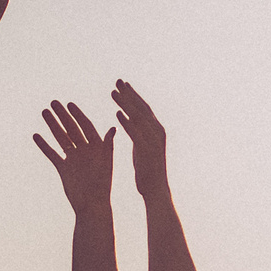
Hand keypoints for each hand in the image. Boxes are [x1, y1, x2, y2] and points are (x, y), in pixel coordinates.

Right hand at [33, 101, 114, 212]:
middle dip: (63, 116)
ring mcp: (73, 158)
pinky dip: (45, 145)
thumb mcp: (106, 163)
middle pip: (72, 129)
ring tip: (44, 112)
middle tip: (53, 102)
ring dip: (52, 125)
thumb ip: (108, 145)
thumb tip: (113, 127)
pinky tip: (36, 135)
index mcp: (96, 146)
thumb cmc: (103, 186)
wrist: (92, 205)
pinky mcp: (63, 168)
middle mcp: (84, 150)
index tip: (69, 104)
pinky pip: (53, 154)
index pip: (86, 126)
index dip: (78, 115)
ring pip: (61, 138)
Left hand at [112, 79, 167, 194]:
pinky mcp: (148, 150)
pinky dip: (127, 122)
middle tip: (117, 81)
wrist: (156, 189)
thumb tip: (129, 118)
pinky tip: (117, 114)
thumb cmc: (147, 169)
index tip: (122, 84)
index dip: (133, 95)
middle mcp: (157, 131)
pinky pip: (136, 133)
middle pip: (141, 108)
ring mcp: (154, 140)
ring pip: (138, 117)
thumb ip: (137, 131)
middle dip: (129, 93)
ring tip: (113, 92)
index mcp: (156, 130)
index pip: (143, 108)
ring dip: (126, 104)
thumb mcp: (141, 146)